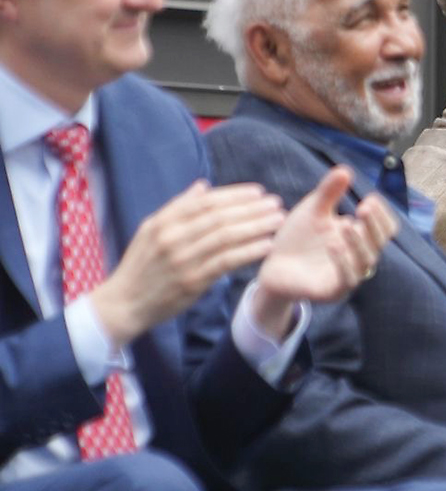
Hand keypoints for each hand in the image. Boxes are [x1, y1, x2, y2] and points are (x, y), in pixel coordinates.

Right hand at [89, 181, 283, 346]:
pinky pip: (227, 262)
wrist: (122, 304)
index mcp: (164, 222)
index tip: (258, 192)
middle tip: (276, 203)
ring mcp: (183, 260)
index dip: (235, 194)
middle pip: (221, 217)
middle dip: (253, 208)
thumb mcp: (150, 230)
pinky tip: (267, 245)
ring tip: (278, 220)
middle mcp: (173, 238)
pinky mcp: (192, 281)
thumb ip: (178, 207)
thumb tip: (204, 186)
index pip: (206, 202)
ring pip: (227, 237)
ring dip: (257, 226)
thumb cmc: (140, 265)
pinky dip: (249, 251)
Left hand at [250, 167, 400, 338]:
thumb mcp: (313, 210)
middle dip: (374, 224)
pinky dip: (342, 261)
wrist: (271, 266)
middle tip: (364, 207)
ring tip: (347, 224)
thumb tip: (345, 170)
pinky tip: (333, 244)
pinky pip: (346, 278)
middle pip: (381, 242)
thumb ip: (329, 192)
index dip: (381, 213)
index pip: (385, 227)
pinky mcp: (332, 291)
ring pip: (366, 260)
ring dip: (359, 242)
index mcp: (360, 237)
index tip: (369, 198)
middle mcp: (359, 256)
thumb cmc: (297, 238)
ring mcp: (348, 275)